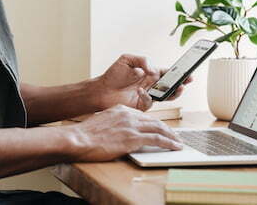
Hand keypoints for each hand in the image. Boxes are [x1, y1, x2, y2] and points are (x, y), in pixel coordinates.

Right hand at [67, 105, 182, 161]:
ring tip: (178, 142)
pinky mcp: (133, 137)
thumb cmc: (86, 134)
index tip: (160, 129)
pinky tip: (175, 146)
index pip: (144, 116)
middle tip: (175, 136)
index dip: (155, 123)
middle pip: (154, 120)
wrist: (79, 139)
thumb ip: (115, 124)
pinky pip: (157, 139)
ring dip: (171, 136)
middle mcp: (129, 114)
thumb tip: (120, 133)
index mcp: (121, 109)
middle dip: (167, 129)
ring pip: (159, 128)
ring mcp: (132, 125)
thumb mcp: (102, 122)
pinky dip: (169, 142)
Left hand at [93, 54, 192, 110]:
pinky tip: (141, 90)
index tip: (188, 71)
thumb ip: (142, 60)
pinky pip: (150, 102)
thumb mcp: (127, 59)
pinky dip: (148, 96)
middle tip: (188, 80)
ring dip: (174, 93)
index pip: (168, 73)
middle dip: (181, 83)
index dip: (179, 72)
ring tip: (179, 88)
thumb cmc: (113, 74)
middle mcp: (151, 85)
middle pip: (171, 85)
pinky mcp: (142, 105)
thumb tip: (153, 70)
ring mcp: (148, 96)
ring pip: (166, 96)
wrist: (101, 90)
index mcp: (150, 73)